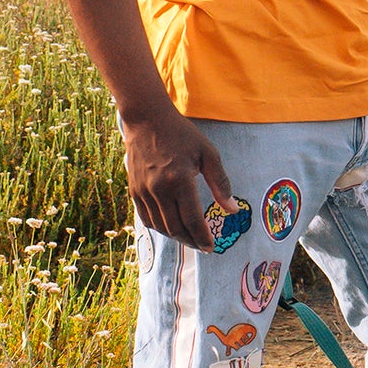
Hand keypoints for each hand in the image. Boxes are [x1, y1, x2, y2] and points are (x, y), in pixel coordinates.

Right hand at [122, 106, 236, 249]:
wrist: (146, 119)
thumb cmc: (181, 134)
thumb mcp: (208, 153)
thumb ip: (221, 183)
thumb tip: (233, 210)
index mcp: (180, 180)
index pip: (192, 220)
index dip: (202, 237)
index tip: (211, 247)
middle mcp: (159, 189)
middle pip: (175, 228)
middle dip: (191, 241)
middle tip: (202, 246)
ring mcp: (143, 191)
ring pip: (160, 226)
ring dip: (176, 237)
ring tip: (189, 238)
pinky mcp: (134, 190)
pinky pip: (146, 218)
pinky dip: (160, 227)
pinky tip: (171, 227)